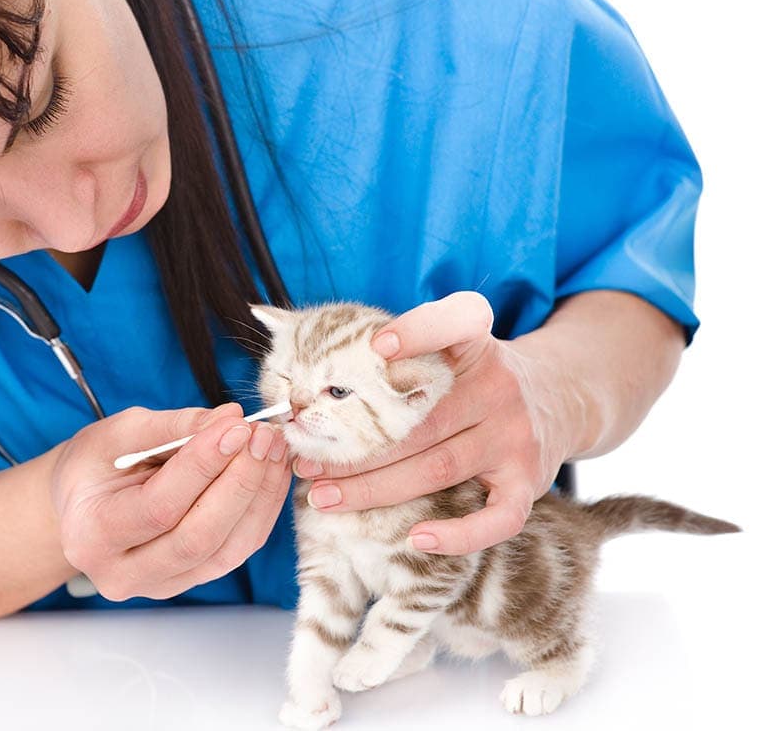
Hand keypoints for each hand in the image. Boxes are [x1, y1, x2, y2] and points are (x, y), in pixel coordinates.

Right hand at [50, 403, 290, 600]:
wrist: (81, 504)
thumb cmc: (95, 465)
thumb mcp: (119, 432)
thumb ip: (173, 426)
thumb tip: (230, 418)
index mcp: (91, 533)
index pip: (160, 505)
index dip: (204, 465)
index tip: (236, 427)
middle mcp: (121, 572)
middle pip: (197, 537)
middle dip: (240, 482)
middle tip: (262, 437)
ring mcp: (158, 585)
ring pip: (225, 551)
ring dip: (259, 497)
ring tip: (272, 451)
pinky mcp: (188, 581)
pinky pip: (235, 552)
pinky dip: (260, 512)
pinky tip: (270, 475)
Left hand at [293, 292, 581, 554]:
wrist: (559, 396)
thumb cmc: (475, 375)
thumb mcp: (455, 345)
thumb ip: (408, 351)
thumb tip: (318, 375)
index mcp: (476, 346)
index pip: (454, 325)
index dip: (417, 332)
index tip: (375, 348)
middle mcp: (498, 388)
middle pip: (418, 422)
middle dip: (353, 446)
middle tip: (305, 460)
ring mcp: (515, 437)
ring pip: (438, 469)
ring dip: (375, 488)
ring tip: (324, 497)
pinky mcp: (529, 480)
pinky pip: (497, 518)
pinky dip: (459, 535)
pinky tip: (416, 539)